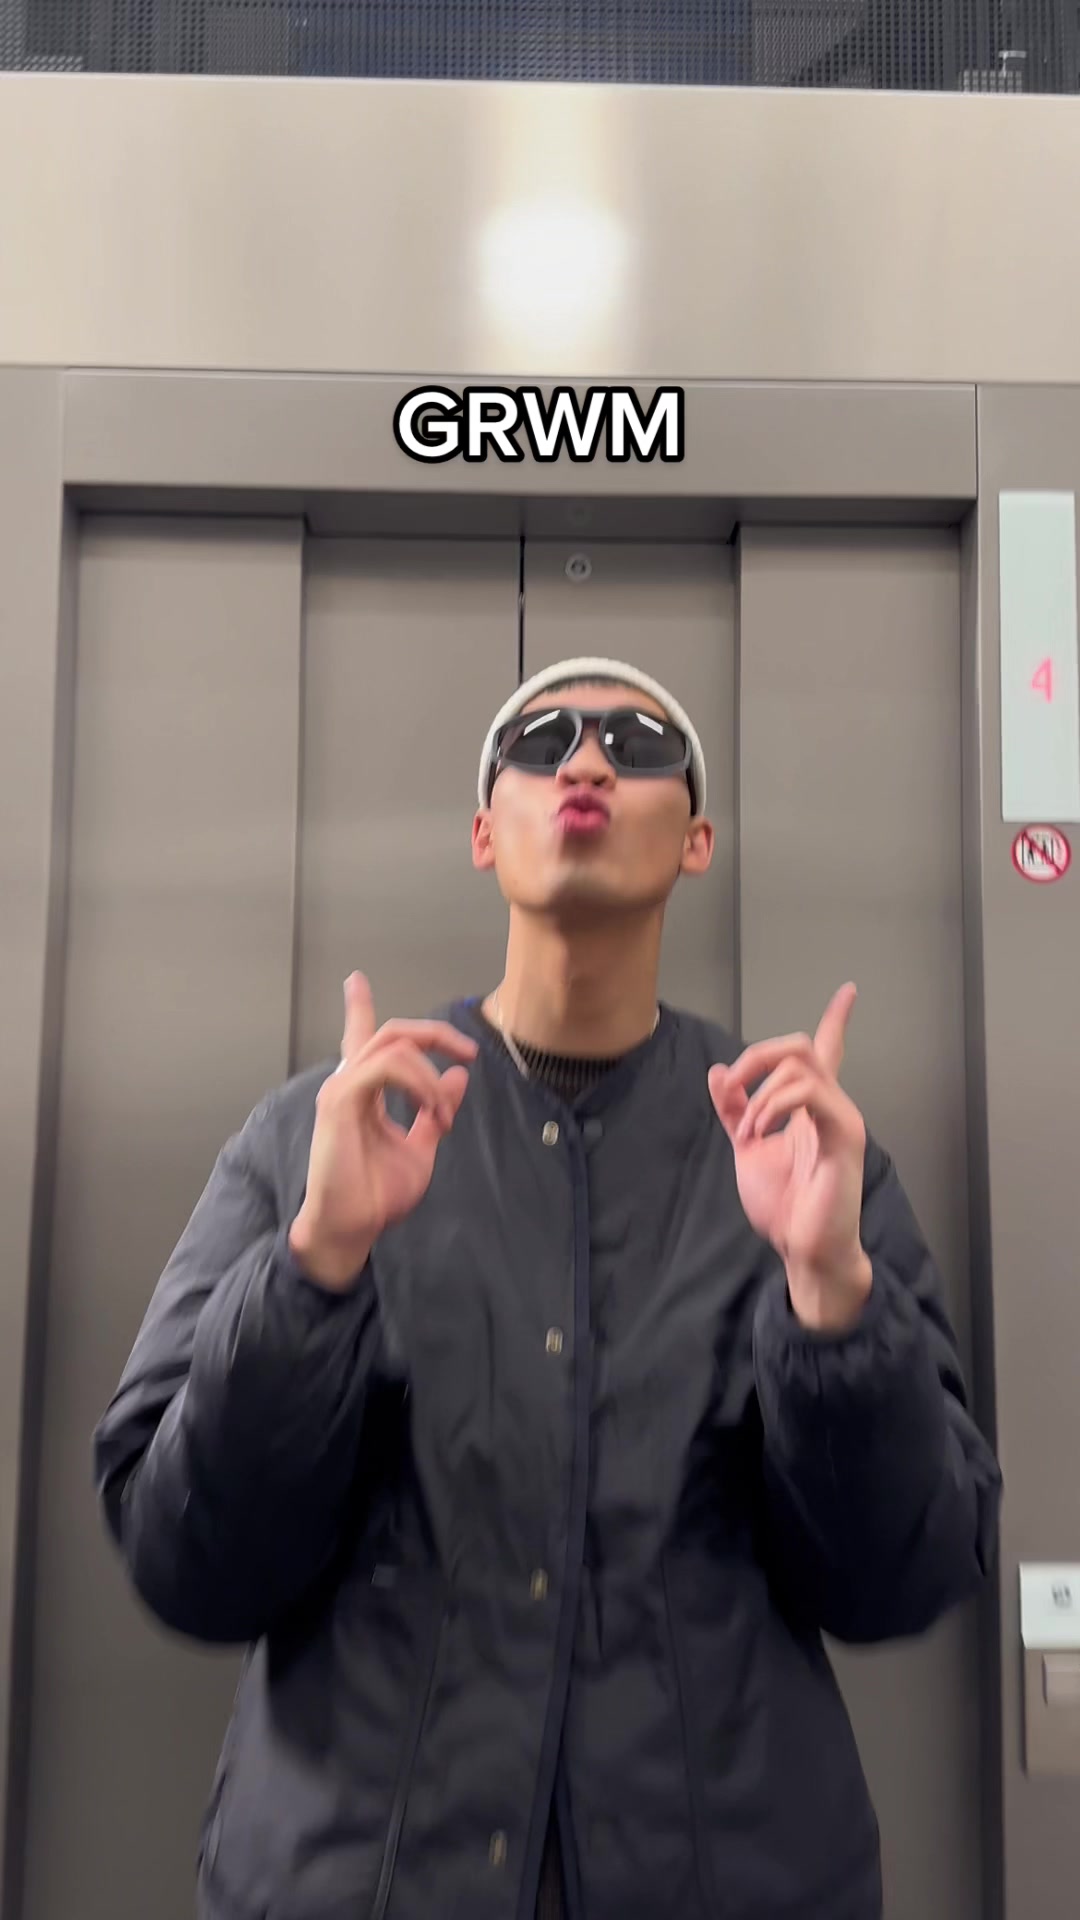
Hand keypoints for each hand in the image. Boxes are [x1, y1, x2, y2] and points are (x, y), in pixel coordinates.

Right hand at [289, 974, 476, 1291]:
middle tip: (468, 1051)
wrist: (351, 1228)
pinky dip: (420, 1084)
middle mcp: (349, 1082)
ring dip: (433, 1076)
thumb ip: (436, 1111)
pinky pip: (387, 1067)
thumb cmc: (377, 1195)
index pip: (360, 1038)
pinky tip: (432, 1112)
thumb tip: (459, 1077)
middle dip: (435, 1034)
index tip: (356, 978)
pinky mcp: (340, 1100)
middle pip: (392, 1032)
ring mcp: (342, 1088)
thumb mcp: (420, 1149)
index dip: (358, 1007)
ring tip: (445, 1115)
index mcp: (363, 1091)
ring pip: (395, 1045)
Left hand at [708, 984, 871, 1332]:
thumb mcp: (748, 1151)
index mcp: (811, 1107)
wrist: (803, 1249)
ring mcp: (841, 1117)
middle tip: (734, 1088)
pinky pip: (810, 1092)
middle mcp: (831, 1104)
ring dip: (760, 1092)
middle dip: (757, 1056)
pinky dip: (774, 1106)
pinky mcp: (844, 1134)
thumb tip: (719, 1073)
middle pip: (800, 1045)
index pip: (826, 1051)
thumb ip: (735, 1112)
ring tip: (749, 1131)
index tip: (848, 991)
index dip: (837, 1019)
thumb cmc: (785, 1206)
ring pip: (801, 1063)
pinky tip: (762, 1133)